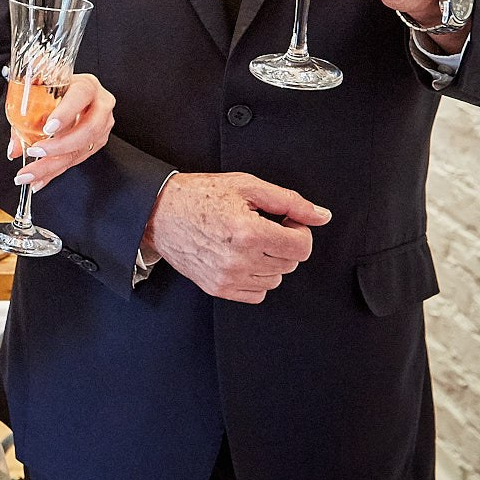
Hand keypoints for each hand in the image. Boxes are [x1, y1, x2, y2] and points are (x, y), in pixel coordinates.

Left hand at [9, 72, 115, 190]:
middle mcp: (100, 106)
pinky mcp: (97, 143)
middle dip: (59, 146)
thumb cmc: (56, 91)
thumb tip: (14, 150)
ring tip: (30, 175)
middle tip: (35, 153)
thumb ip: (23, 115)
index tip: (48, 128)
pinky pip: (76, 160)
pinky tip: (39, 180)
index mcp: (87, 86)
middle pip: (87, 130)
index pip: (80, 96)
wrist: (73, 95)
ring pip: (82, 150)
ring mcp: (102, 127)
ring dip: (53, 165)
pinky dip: (55, 172)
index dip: (65, 113)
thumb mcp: (39, 94)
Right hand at [142, 172, 330, 303]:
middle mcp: (239, 260)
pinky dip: (256, 278)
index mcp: (248, 232)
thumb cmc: (198, 196)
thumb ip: (289, 201)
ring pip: (275, 279)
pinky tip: (241, 258)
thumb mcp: (246, 186)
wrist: (158, 212)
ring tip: (248, 241)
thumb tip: (321, 216)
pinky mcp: (218, 287)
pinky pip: (257, 293)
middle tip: (262, 226)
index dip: (298, 230)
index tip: (285, 220)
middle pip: (290, 263)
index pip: (302, 247)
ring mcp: (227, 277)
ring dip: (270, 261)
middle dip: (283, 243)